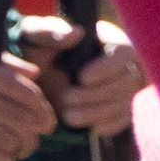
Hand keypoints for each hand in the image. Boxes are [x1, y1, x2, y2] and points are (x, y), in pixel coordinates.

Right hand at [0, 35, 57, 160]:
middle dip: (36, 132)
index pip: (27, 93)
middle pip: (24, 121)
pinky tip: (3, 157)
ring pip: (11, 141)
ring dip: (22, 148)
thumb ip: (1, 62)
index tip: (46, 120)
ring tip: (19, 147)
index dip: (43, 110)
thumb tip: (34, 75)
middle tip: (34, 135)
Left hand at [44, 19, 148, 136]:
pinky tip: (90, 128)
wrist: (34, 77)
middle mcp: (122, 63)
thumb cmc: (35, 49)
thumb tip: (77, 33)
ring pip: (125, 102)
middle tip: (67, 99)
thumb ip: (49, 32)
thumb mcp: (33, 37)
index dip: (107, 67)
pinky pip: (124, 119)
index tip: (82, 78)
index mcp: (107, 39)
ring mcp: (124, 87)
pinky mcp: (119, 108)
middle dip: (97, 93)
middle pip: (127, 81)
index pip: (124, 52)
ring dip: (98, 112)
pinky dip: (109, 125)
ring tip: (68, 116)